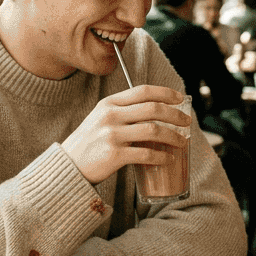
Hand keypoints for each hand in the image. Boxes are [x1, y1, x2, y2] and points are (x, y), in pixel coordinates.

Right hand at [61, 85, 189, 183]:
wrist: (68, 165)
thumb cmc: (89, 142)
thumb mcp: (101, 118)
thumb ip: (123, 111)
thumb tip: (156, 111)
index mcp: (109, 103)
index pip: (143, 91)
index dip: (165, 92)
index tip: (180, 98)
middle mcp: (110, 115)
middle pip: (153, 109)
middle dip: (175, 115)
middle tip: (187, 121)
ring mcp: (112, 135)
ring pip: (154, 131)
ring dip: (173, 137)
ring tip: (182, 142)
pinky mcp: (114, 155)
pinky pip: (146, 154)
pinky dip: (162, 156)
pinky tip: (168, 159)